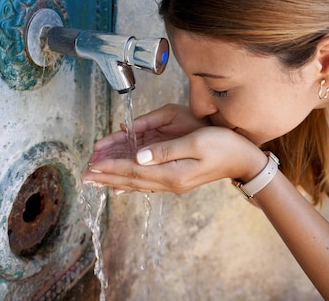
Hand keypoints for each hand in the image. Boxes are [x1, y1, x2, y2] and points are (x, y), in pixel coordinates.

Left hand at [84, 107, 267, 193]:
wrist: (243, 159)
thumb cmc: (223, 145)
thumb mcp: (196, 143)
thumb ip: (166, 150)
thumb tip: (139, 157)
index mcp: (172, 173)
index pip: (134, 170)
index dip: (111, 167)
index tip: (92, 165)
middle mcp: (169, 182)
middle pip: (131, 179)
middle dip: (106, 176)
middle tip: (84, 176)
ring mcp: (173, 183)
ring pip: (136, 183)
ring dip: (114, 180)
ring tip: (95, 180)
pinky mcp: (176, 180)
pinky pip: (146, 183)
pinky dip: (130, 183)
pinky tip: (120, 186)